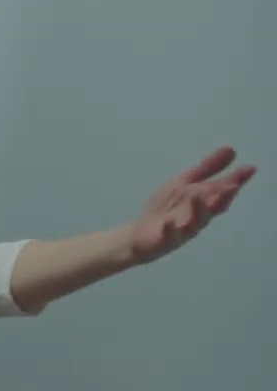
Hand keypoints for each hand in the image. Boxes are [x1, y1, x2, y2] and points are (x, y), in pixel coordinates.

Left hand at [128, 146, 255, 263]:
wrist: (140, 235)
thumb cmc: (167, 208)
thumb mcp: (184, 183)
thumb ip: (207, 169)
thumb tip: (231, 150)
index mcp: (204, 202)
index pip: (223, 191)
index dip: (236, 181)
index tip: (250, 168)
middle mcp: (198, 217)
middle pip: (214, 208)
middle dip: (223, 197)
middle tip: (234, 185)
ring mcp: (183, 230)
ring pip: (195, 223)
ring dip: (198, 210)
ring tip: (197, 196)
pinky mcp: (165, 240)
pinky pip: (169, 236)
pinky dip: (170, 230)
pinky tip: (169, 222)